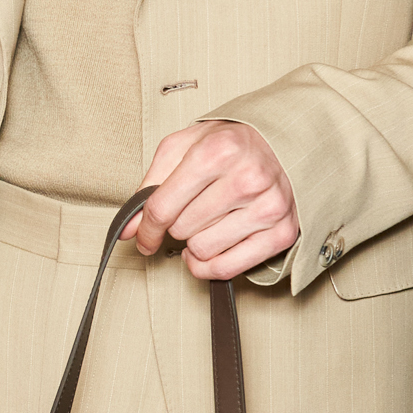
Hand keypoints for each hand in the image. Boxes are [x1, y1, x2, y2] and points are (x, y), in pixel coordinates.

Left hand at [122, 120, 297, 280]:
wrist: (283, 144)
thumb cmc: (228, 145)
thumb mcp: (184, 146)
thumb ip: (151, 184)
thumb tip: (129, 229)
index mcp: (216, 151)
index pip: (162, 207)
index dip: (146, 228)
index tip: (144, 236)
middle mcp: (246, 178)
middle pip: (182, 230)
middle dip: (178, 225)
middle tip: (192, 210)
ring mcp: (268, 207)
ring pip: (202, 250)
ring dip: (197, 243)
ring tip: (208, 223)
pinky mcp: (283, 232)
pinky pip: (228, 268)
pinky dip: (211, 265)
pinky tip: (213, 247)